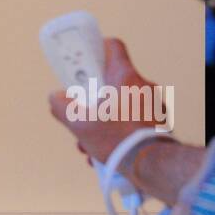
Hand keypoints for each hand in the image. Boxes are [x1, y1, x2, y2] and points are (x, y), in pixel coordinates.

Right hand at [47, 38, 161, 167]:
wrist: (153, 167)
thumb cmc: (119, 139)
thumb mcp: (80, 123)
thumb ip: (62, 106)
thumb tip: (55, 98)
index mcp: (126, 77)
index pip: (113, 47)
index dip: (95, 49)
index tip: (83, 62)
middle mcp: (143, 86)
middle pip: (112, 81)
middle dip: (92, 97)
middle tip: (81, 110)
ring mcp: (154, 105)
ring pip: (120, 104)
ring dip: (102, 118)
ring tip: (89, 142)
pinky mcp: (159, 124)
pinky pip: (132, 119)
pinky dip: (117, 130)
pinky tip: (104, 152)